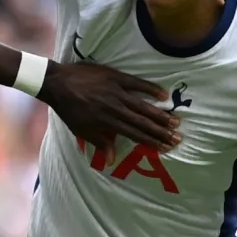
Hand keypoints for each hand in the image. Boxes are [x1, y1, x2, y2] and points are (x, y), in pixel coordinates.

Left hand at [38, 60, 180, 150]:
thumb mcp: (81, 129)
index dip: (151, 141)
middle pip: (143, 122)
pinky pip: (137, 83)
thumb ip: (99, 142)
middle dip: (161, 131)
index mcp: (107, 122)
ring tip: (175, 121)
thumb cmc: (69, 109)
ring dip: (160, 114)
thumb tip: (112, 160)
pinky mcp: (116, 77)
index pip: (135, 134)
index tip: (166, 147)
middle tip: (178, 137)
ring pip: (143, 105)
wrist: (58, 83)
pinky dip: (150, 88)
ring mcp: (117, 92)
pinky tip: (164, 94)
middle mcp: (115, 108)